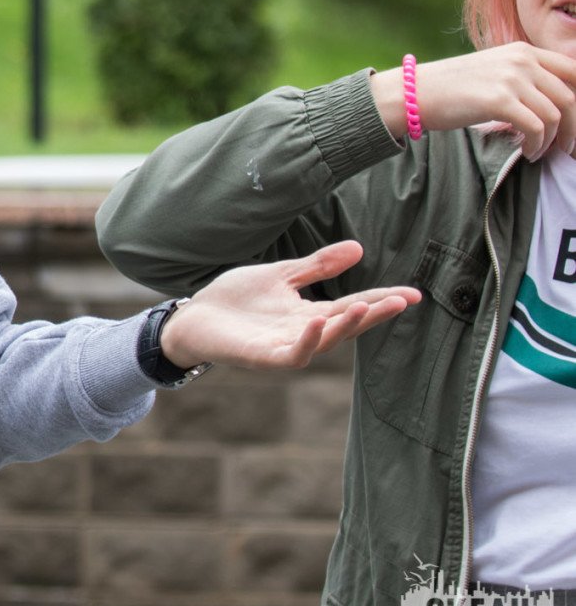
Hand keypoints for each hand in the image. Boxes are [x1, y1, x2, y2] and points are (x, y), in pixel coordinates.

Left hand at [159, 241, 419, 369]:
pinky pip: (291, 354)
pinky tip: (317, 322)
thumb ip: (316, 266)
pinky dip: (307, 342)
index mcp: (309, 314)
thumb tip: (358, 248)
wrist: (193, 318)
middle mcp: (302, 333)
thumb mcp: (281, 276)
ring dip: (345, 326)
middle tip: (402, 300)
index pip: (352, 305)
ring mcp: (283, 347)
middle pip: (346, 325)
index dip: (380, 300)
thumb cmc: (236, 299)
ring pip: (324, 342)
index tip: (412, 293)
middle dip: (373, 314)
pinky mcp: (262, 357)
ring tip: (364, 307)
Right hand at [371, 43, 575, 159]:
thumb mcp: (493, 71)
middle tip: (566, 147)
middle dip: (573, 128)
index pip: (574, 70)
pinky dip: (537, 145)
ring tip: (539, 151)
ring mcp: (511, 79)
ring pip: (555, 115)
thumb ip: (523, 77)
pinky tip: (528, 152)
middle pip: (570, 97)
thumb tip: (554, 103)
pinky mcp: (499, 100)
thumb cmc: (451, 88)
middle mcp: (521, 60)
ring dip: (552, 140)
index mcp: (523, 50)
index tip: (573, 122)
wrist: (414, 93)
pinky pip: (536, 128)